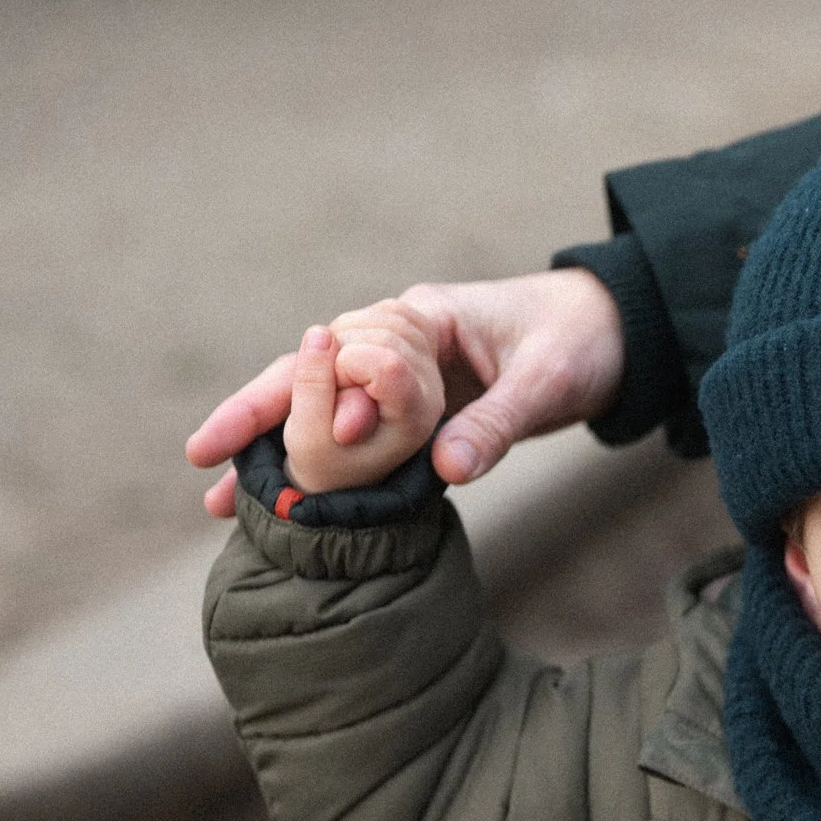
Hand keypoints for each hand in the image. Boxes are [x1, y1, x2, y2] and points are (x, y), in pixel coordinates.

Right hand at [188, 268, 625, 516]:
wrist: (617, 333)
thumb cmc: (582, 341)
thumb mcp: (547, 382)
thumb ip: (496, 423)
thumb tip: (445, 471)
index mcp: (422, 317)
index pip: (352, 354)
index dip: (336, 397)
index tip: (336, 441)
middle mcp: (399, 340)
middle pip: (312, 377)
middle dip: (259, 415)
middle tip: (204, 460)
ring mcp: (404, 376)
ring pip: (325, 409)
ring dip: (276, 448)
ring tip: (223, 502)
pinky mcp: (420, 410)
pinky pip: (360, 436)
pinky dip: (323, 465)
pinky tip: (289, 502)